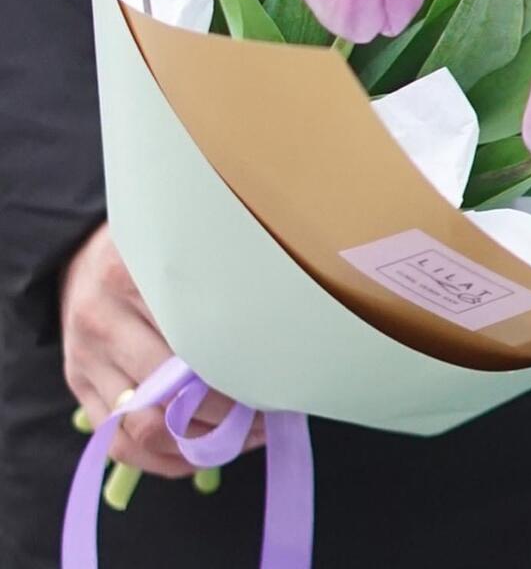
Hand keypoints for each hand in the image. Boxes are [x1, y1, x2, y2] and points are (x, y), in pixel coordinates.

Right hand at [60, 222, 263, 477]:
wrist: (77, 254)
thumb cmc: (150, 255)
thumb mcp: (180, 248)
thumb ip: (215, 282)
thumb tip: (276, 335)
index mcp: (133, 276)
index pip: (194, 336)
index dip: (237, 368)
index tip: (273, 381)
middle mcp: (104, 320)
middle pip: (171, 387)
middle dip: (225, 414)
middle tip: (264, 417)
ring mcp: (87, 359)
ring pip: (144, 425)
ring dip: (196, 444)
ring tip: (238, 439)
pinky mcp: (78, 387)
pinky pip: (117, 443)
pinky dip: (162, 460)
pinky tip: (197, 457)